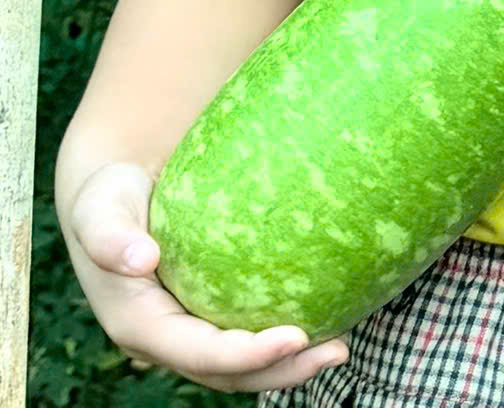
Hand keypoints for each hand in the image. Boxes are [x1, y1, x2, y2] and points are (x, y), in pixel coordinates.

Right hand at [61, 159, 347, 391]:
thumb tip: (141, 259)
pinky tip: (331, 309)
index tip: (297, 337)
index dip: (247, 355)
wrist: (115, 195)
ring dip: (290, 362)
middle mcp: (167, 339)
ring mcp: (189, 329)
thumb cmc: (109, 198)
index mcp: (140, 327)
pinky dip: (285, 331)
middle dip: (281, 371)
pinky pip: (249, 329)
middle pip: (227, 372)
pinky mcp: (209, 310)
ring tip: (340, 345)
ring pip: (242, 363)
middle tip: (337, 351)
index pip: (200, 353)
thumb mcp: (99, 209)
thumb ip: (109, 235)